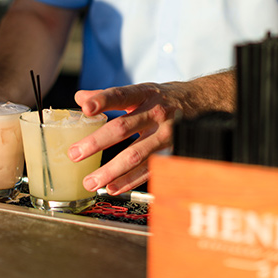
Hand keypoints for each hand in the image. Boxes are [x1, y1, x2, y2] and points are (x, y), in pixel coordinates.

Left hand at [69, 75, 234, 194]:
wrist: (202, 103)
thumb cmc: (163, 98)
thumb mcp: (140, 90)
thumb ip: (109, 96)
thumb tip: (80, 99)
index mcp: (145, 93)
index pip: (121, 95)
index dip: (102, 100)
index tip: (86, 108)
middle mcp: (156, 112)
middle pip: (124, 127)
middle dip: (97, 142)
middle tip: (75, 154)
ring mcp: (167, 134)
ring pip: (136, 154)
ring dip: (111, 170)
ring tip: (91, 181)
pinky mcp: (173, 152)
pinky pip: (150, 170)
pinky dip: (130, 181)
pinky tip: (113, 187)